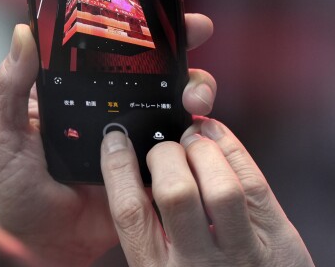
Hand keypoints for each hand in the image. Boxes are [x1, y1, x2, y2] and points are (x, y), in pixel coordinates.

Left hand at [0, 14, 215, 266]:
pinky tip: (199, 123)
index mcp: (70, 90)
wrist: (43, 241)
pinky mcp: (149, 162)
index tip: (153, 4)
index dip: (128, 23)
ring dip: (194, 85)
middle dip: (178, 43)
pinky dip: (196, 129)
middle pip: (148, 64)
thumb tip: (23, 33)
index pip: (102, 47)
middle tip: (196, 30)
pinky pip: (180, 141)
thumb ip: (8, 86)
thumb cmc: (14, 188)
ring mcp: (130, 132)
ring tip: (195, 94)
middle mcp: (104, 104)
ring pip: (172, 96)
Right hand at [101, 118, 314, 265]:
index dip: (118, 167)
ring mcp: (242, 253)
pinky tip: (218, 139)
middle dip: (165, 153)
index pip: (130, 211)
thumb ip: (148, 229)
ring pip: (222, 186)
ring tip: (195, 143)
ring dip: (204, 150)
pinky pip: (255, 183)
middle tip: (165, 148)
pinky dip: (233, 150)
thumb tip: (134, 169)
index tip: (116, 141)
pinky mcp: (277, 241)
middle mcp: (198, 265)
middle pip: (175, 192)